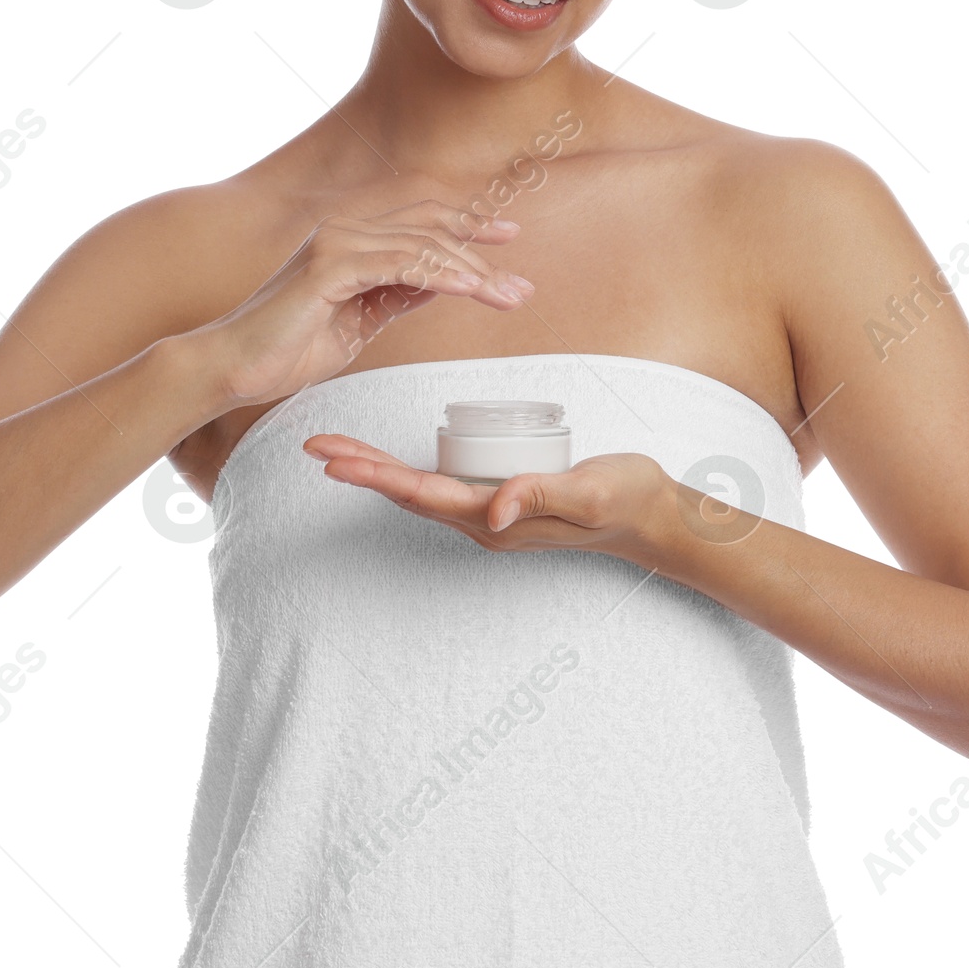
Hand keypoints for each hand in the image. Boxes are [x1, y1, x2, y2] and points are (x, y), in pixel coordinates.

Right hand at [198, 200, 533, 406]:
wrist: (232, 368)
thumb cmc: (286, 349)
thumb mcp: (358, 322)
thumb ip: (394, 296)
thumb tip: (437, 282)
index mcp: (349, 240)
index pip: (419, 220)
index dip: (466, 226)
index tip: (507, 239)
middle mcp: (343, 230)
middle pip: (428, 225)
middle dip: (481, 250)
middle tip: (520, 283)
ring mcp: (335, 244)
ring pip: (420, 245)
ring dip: (471, 270)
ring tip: (507, 296)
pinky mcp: (328, 268)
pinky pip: (399, 265)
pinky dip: (439, 276)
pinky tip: (470, 289)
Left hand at [302, 435, 685, 568]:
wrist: (653, 515)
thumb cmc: (624, 499)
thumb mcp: (588, 492)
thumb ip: (543, 496)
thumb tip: (491, 511)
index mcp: (495, 520)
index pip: (423, 493)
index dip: (376, 474)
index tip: (334, 459)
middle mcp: (484, 521)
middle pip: (409, 493)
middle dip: (361, 469)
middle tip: (314, 446)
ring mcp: (491, 512)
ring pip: (421, 490)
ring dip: (378, 470)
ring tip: (339, 449)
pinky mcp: (502, 497)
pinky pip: (443, 484)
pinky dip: (408, 468)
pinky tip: (393, 458)